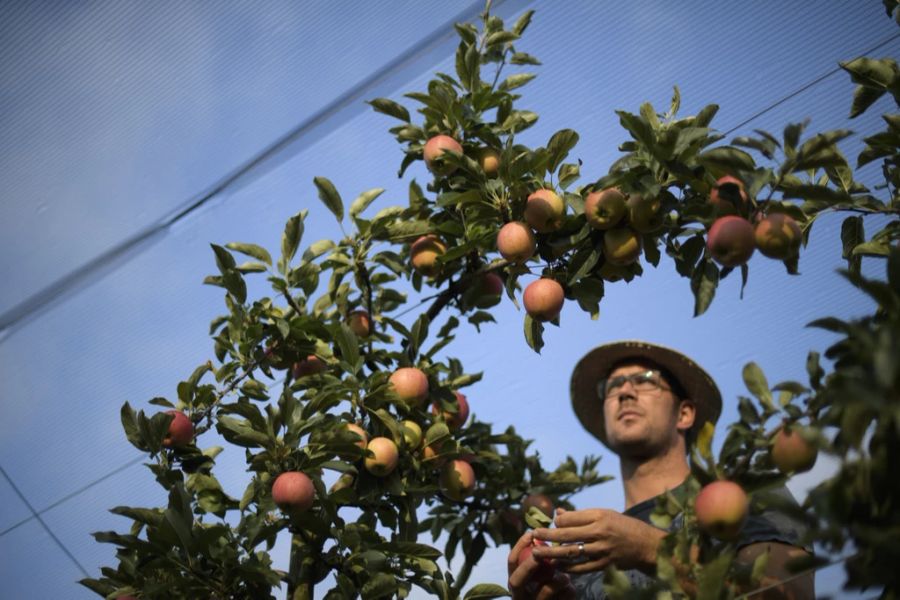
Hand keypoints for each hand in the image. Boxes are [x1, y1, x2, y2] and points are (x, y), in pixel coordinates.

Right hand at [508, 531, 575, 598]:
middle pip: (515, 581)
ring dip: (559, 579)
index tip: (531, 534)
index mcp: (516, 583)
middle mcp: (519, 597)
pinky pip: (562, 598)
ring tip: (566, 577)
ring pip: (545, 591)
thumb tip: (539, 536)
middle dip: (528, 565)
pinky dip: (569, 591)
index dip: (519, 547)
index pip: (512, 563)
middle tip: (541, 554)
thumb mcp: (541, 574)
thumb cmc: (550, 586)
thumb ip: (538, 560)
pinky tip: (571, 589)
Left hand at [531, 507, 665, 574]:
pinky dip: (568, 567)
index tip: (550, 523)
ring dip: (553, 553)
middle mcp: (599, 532)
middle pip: (567, 535)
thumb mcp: (604, 514)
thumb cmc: (622, 526)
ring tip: (538, 553)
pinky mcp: (604, 564)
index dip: (557, 521)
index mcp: (599, 516)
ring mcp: (602, 550)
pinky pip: (582, 568)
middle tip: (533, 535)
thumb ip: (581, 515)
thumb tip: (558, 514)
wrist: (645, 545)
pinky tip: (557, 566)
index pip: (571, 518)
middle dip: (548, 535)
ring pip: (572, 552)